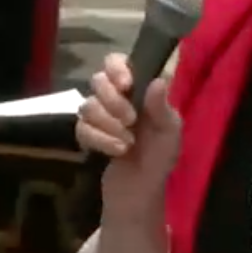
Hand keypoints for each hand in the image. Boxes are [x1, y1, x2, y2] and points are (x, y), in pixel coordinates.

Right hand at [76, 52, 182, 217]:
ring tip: (127, 143)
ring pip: (87, 105)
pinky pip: (81, 129)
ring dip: (108, 125)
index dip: (116, 68)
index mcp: (136, 89)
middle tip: (131, 120)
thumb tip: (157, 80)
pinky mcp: (86, 134)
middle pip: (97, 80)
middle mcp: (115, 97)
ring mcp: (98, 115)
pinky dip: (100, 140)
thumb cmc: (160, 157)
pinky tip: (115, 152)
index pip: (116, 61)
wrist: (141, 191)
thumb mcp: (170, 132)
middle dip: (113, 102)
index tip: (126, 85)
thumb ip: (162, 107)